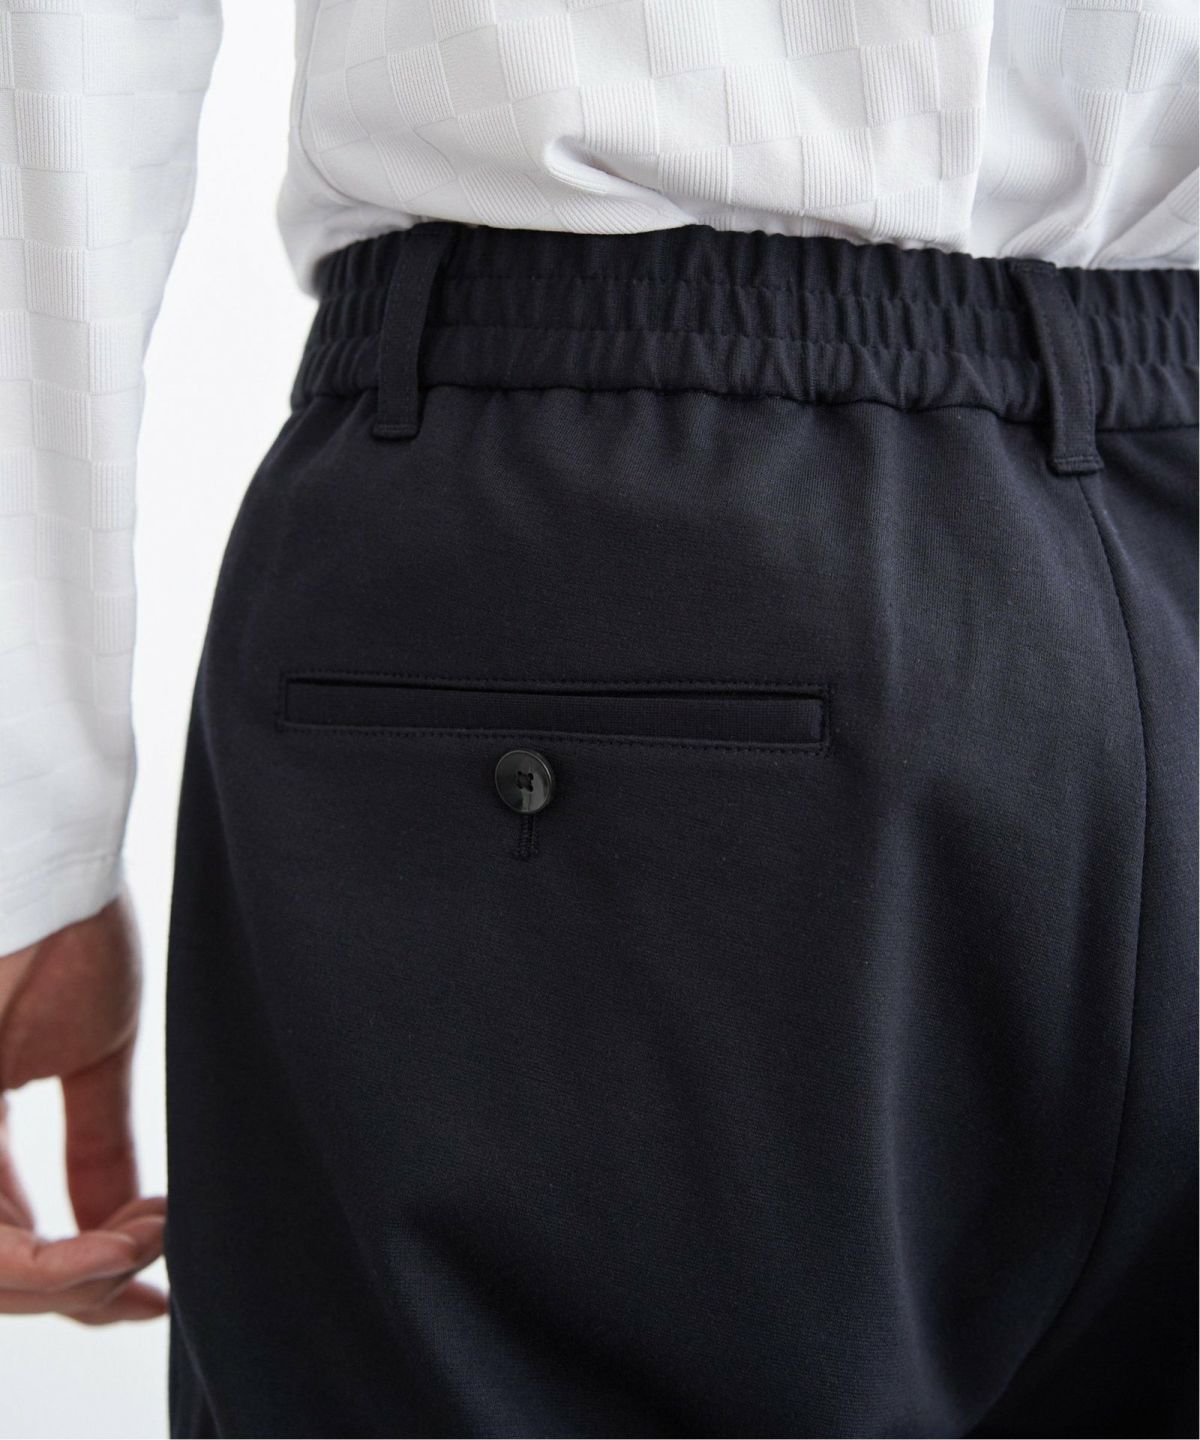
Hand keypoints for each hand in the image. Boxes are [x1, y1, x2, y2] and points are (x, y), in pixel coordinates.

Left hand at [0, 891, 166, 1323]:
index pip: (9, 1241)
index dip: (81, 1282)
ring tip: (146, 1245)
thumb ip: (97, 1144)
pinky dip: (55, 1266)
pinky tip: (123, 1244)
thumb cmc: (67, 930)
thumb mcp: (94, 1054)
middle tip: (155, 1269)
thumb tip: (124, 1219)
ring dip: (78, 1284)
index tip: (153, 1291)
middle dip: (85, 1292)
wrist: (55, 860)